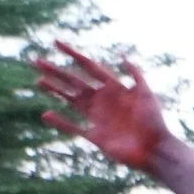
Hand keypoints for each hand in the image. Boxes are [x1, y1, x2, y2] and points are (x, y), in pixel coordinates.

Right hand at [34, 41, 169, 170]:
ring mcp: (98, 118)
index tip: (56, 43)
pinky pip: (74, 127)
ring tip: (39, 81)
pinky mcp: (95, 136)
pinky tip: (46, 114)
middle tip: (37, 61)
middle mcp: (103, 100)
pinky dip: (60, 122)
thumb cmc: (154, 121)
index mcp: (114, 88)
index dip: (73, 54)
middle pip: (75, 82)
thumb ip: (136, 76)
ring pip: (71, 100)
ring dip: (55, 91)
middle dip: (56, 72)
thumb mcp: (147, 95)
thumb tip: (123, 57)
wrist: (155, 150)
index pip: (89, 67)